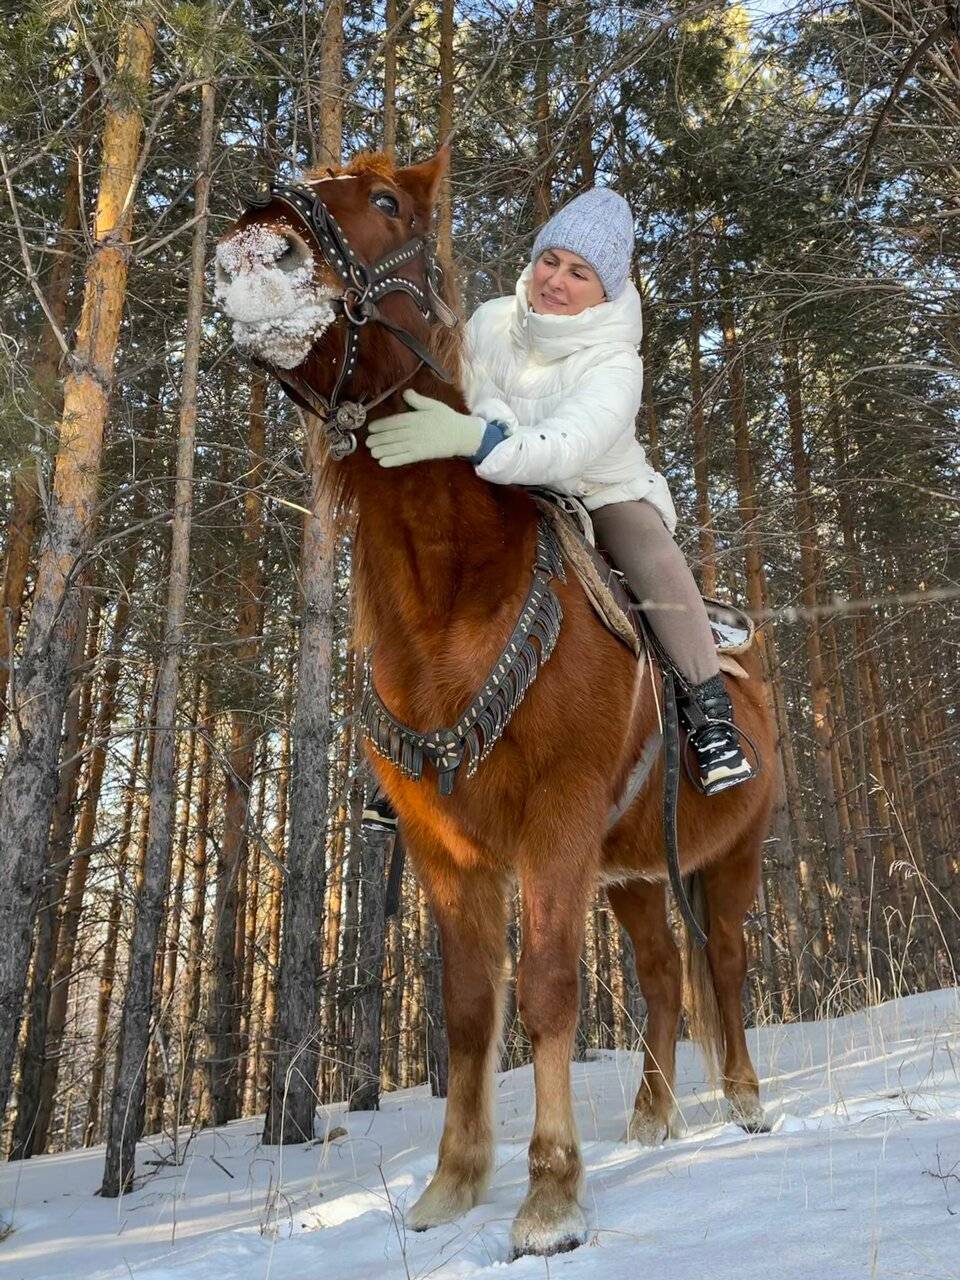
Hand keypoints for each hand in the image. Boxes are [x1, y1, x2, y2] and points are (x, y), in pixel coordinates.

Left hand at [366, 390, 484, 467]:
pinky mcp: (422, 454)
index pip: (395, 421)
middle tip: (367, 442)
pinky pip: (405, 457)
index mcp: (415, 417)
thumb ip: (417, 400)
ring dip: (383, 450)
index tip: (371, 428)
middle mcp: (414, 431)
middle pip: (393, 435)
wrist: (461, 434)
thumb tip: (405, 392)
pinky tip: (383, 463)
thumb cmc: (446, 418)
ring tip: (372, 452)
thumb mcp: (433, 405)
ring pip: (396, 447)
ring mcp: (418, 443)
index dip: (381, 425)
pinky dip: (394, 460)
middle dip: (379, 439)